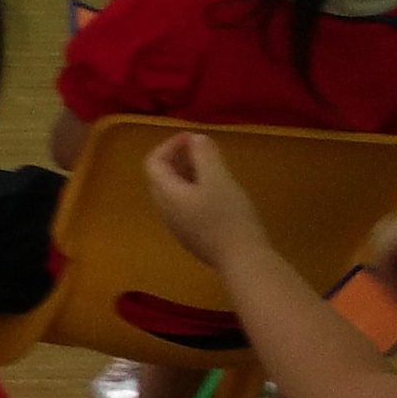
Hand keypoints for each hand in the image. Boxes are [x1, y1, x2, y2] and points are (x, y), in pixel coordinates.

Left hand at [144, 131, 264, 266]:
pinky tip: (217, 190)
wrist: (242, 260)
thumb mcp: (218, 179)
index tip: (193, 137)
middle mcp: (166, 211)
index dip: (169, 145)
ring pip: (174, 192)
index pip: (153, 163)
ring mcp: (179, 225)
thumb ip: (204, 156)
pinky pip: (186, 205)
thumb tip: (196, 139)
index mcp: (166, 195)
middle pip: (161, 177)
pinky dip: (195, 189)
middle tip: (202, 149)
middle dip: (178, 158)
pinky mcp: (193, 235)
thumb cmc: (228, 216)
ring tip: (212, 166)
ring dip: (188, 174)